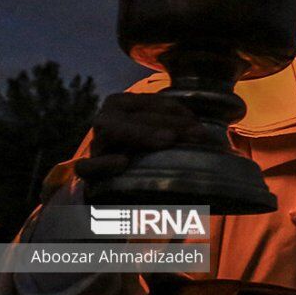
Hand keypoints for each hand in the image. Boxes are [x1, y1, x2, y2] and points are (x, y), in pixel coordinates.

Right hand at [74, 93, 206, 180]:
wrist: (113, 192)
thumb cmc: (144, 158)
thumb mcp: (160, 139)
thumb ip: (177, 130)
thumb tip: (208, 136)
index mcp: (122, 105)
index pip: (150, 102)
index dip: (176, 110)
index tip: (199, 124)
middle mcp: (105, 120)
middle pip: (136, 115)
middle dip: (167, 122)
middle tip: (195, 134)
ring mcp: (95, 145)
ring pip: (111, 130)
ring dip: (141, 133)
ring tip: (167, 139)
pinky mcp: (88, 173)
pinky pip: (87, 167)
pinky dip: (102, 163)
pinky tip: (122, 162)